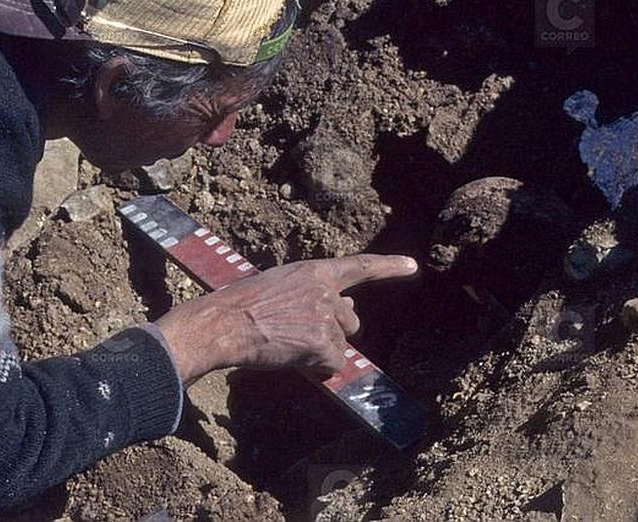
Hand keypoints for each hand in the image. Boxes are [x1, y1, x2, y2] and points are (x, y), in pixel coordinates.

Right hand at [155, 255, 417, 384]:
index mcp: (315, 271)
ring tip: (286, 345)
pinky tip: (291, 358)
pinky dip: (316, 370)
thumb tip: (348, 309)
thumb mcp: (281, 286)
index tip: (412, 266)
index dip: (389, 266)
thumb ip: (313, 294)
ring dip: (321, 352)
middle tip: (299, 337)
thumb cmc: (242, 306)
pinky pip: (333, 365)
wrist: (225, 323)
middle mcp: (326, 291)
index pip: (360, 266)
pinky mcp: (324, 342)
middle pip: (351, 321)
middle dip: (334, 334)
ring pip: (340, 346)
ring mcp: (327, 316)